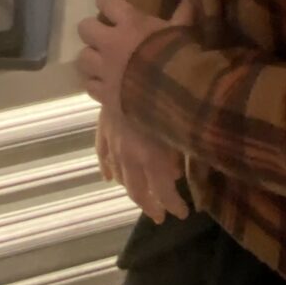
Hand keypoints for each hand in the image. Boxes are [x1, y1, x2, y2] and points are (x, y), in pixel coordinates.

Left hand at [77, 0, 194, 112]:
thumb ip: (184, 13)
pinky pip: (90, 86)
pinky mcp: (104, 93)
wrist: (175, 94)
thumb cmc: (179, 56)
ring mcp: (104, 70)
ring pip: (82, 58)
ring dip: (91, 59)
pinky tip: (104, 85)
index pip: (105, 2)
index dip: (104, 2)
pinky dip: (95, 84)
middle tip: (101, 35)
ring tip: (100, 62)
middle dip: (91, 30)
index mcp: (130, 23)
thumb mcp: (183, 31)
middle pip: (85, 28)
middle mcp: (111, 43)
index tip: (106, 5)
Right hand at [96, 106, 187, 223]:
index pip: (163, 193)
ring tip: (140, 199)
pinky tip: (109, 176)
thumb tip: (174, 173)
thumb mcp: (178, 126)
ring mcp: (114, 142)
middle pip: (137, 191)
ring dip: (130, 189)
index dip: (173, 206)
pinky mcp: (104, 127)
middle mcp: (130, 156)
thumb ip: (178, 152)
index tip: (183, 214)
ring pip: (119, 175)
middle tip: (159, 216)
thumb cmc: (164, 95)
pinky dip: (106, 167)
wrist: (130, 68)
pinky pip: (102, 153)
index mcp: (151, 158)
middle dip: (149, 206)